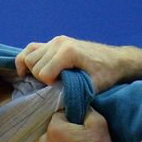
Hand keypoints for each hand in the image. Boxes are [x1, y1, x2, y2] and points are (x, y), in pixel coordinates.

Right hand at [16, 36, 141, 91]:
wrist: (115, 60)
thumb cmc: (106, 74)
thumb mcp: (93, 87)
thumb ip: (75, 92)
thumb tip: (58, 100)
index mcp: (68, 52)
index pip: (43, 73)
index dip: (49, 86)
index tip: (61, 89)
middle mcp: (59, 43)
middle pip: (33, 64)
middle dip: (39, 79)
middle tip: (53, 86)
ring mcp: (56, 40)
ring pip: (29, 56)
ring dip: (31, 70)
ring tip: (42, 81)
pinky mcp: (54, 42)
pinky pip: (31, 49)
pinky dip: (26, 60)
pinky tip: (27, 72)